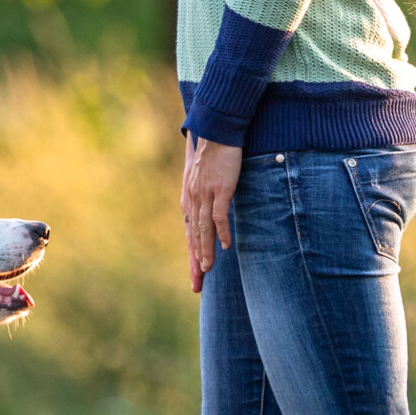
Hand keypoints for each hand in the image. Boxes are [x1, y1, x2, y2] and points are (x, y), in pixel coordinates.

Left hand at [181, 134, 241, 292]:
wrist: (216, 130)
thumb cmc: (213, 153)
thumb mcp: (204, 178)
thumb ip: (204, 195)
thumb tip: (209, 211)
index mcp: (189, 199)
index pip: (190, 232)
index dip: (192, 254)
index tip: (196, 275)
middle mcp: (193, 199)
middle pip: (193, 236)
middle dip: (195, 261)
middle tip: (198, 284)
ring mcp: (205, 194)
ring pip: (203, 230)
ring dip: (205, 251)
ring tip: (208, 269)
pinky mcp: (219, 189)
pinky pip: (219, 216)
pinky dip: (222, 232)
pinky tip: (226, 246)